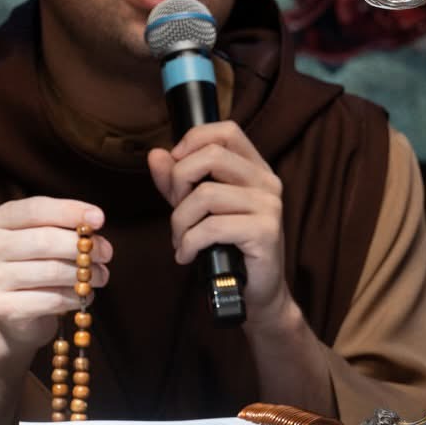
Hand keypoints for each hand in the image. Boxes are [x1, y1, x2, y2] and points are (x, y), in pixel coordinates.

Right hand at [0, 198, 111, 359]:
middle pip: (44, 240)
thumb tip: (93, 223)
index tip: (99, 219)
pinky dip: (74, 297)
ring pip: (52, 271)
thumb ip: (65, 227)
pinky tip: (82, 295)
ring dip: (85, 274)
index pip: (36, 209)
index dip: (70, 211)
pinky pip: (51, 299)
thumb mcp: (46, 239)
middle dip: (83, 246)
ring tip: (101, 276)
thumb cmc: (37, 267)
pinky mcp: (4, 307)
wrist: (13, 316)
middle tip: (107, 252)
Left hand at [148, 122, 290, 325]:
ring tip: (181, 240)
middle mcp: (267, 181)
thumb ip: (177, 181)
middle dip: (180, 181)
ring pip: (205, 194)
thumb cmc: (228, 248)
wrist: (256, 293)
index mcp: (255, 168)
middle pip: (211, 155)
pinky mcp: (265, 232)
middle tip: (176, 209)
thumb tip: (156, 154)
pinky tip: (187, 255)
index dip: (193, 141)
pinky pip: (212, 227)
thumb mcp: (197, 209)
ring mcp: (269, 206)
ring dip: (180, 221)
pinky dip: (189, 243)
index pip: (227, 131)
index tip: (175, 169)